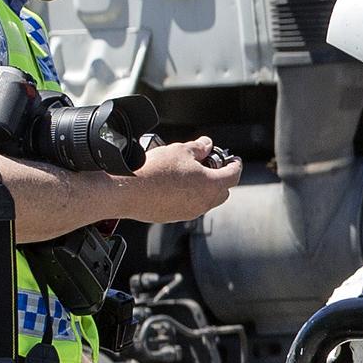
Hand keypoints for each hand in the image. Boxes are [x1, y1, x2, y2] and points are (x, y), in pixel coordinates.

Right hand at [126, 137, 240, 223]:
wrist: (127, 191)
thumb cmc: (154, 171)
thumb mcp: (180, 150)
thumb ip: (198, 147)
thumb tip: (206, 144)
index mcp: (211, 185)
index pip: (233, 175)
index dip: (235, 165)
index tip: (234, 160)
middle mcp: (204, 202)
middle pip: (222, 191)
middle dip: (220, 178)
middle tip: (210, 166)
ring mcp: (189, 212)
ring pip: (205, 201)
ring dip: (203, 188)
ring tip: (188, 174)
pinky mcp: (174, 217)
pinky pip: (188, 207)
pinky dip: (188, 197)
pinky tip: (174, 186)